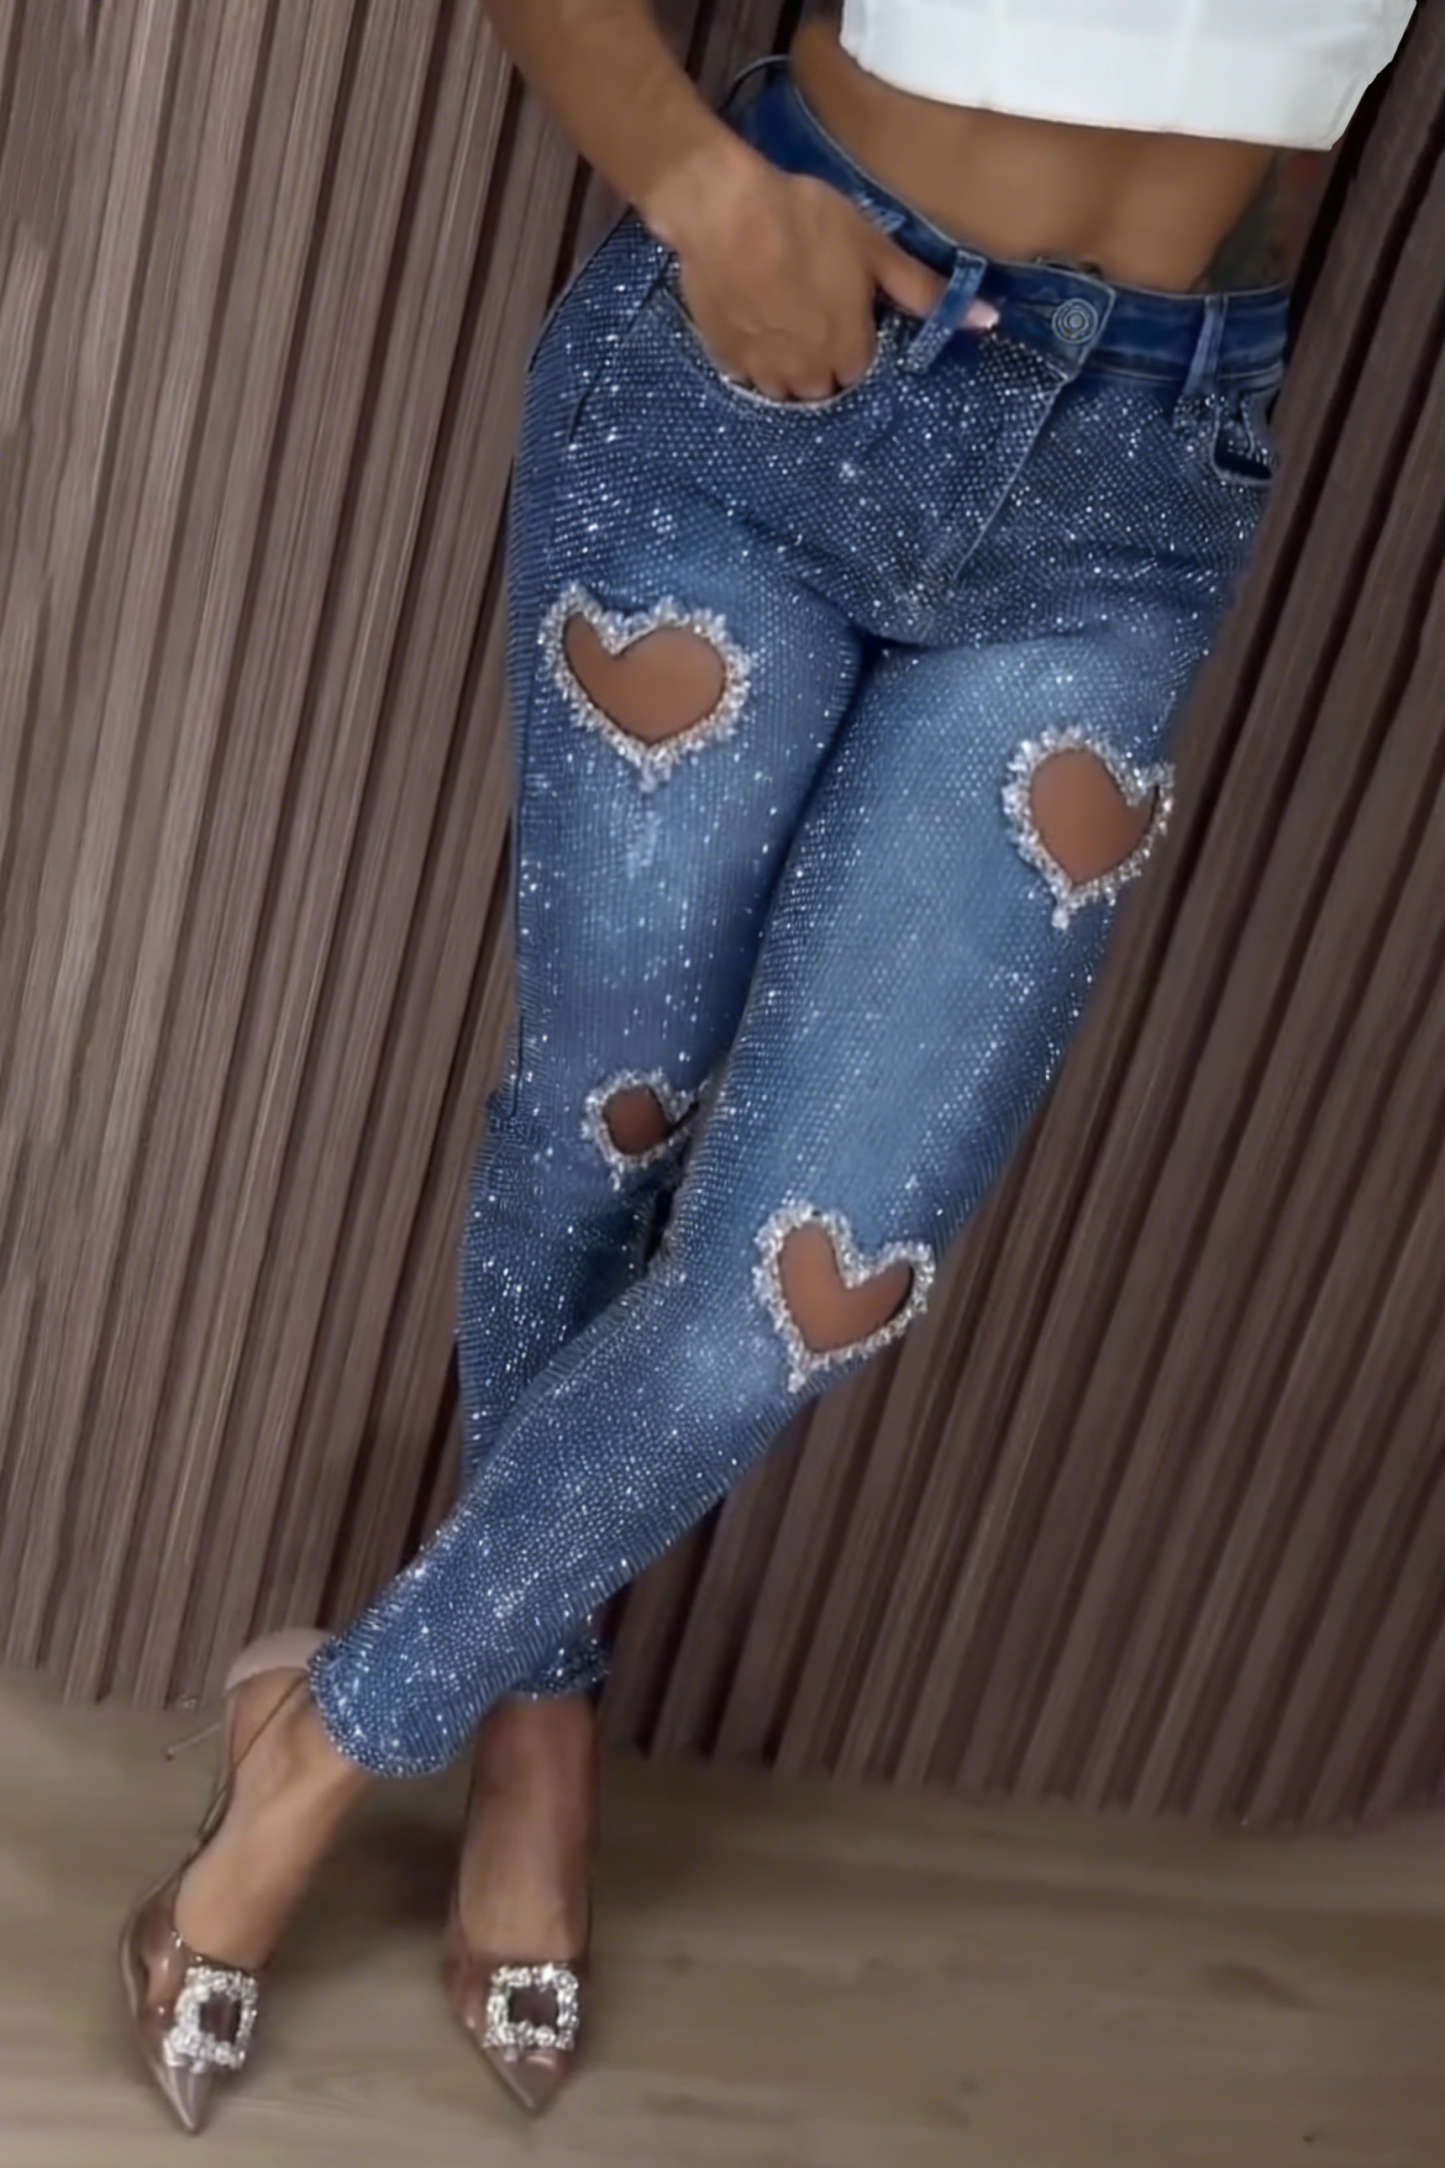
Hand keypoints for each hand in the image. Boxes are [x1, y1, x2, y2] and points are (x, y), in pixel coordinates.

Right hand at [649, 144, 945, 401]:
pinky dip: (751, 356)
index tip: (847, 311)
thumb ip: (925, 293)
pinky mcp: (723, 358)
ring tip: (781, 319)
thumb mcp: (876, 251)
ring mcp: (762, 372)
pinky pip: (744, 373)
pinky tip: (750, 319)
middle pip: (822, 387)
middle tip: (813, 311)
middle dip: (823, 360)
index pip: (861, 371)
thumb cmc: (808, 224)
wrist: (726, 212)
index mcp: (849, 355)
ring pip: (782, 387)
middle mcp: (808, 377)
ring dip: (787, 365)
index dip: (855, 340)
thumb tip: (990, 322)